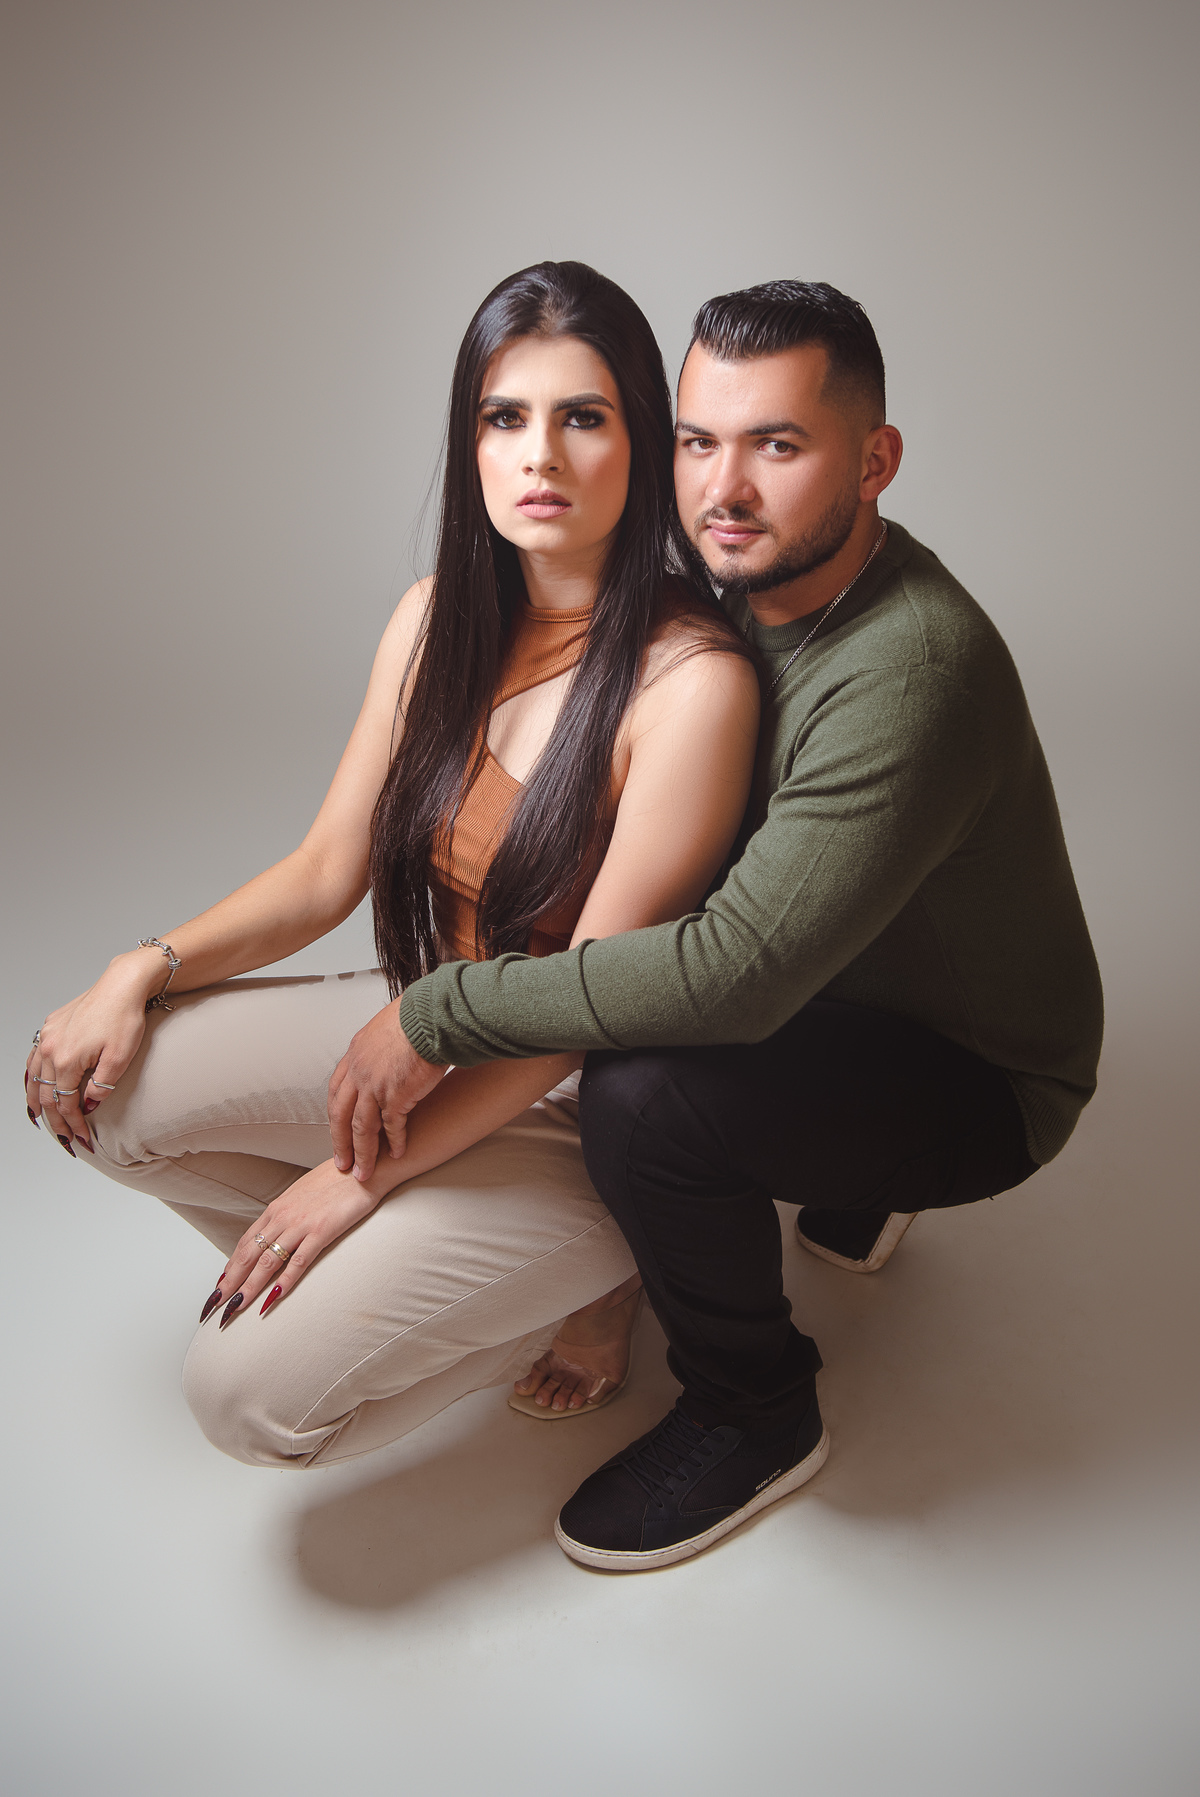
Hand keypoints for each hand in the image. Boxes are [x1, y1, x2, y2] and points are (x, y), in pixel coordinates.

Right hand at [25, 954, 158, 1152]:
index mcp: (66, 1060)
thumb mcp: (120, 1058)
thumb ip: (101, 1086)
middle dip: (56, 1122)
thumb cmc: (125, 1018)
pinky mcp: (50, 1026)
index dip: (74, 1124)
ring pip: (33, 1078)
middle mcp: (50, 1049)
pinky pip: (34, 1058)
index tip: (83, 1139)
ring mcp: (47, 1036)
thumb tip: (87, 1105)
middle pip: (46, 1096)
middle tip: (66, 1140)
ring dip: (37, 1102)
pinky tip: (34, 1085)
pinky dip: (32, 1077)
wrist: (122, 985)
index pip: (65, 1103)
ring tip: (41, 1121)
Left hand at [201, 1159, 381, 1326]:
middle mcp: (283, 1216)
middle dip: (230, 1282)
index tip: (220, 1285)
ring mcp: (301, 1224)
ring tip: (236, 1307)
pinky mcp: (322, 1231)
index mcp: (277, 1208)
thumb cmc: (336, 1179)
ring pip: (268, 1262)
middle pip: (249, 1255)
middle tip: (215, 1304)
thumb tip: (278, 1231)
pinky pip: (299, 1261)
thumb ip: (288, 1213)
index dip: (230, 1266)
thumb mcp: (303, 1194)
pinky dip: (285, 1281)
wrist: (363, 1167)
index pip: (245, 1242)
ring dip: (250, 1287)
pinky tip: (274, 1298)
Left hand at [327, 996, 445, 1181]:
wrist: (430, 1016)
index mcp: (354, 1056)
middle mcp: (358, 1072)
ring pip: (362, 1128)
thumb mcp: (383, 1029)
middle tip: (342, 1164)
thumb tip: (383, 1056)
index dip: (336, 1117)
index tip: (337, 1133)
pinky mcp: (396, 1095)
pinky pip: (393, 1127)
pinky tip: (398, 1154)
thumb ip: (377, 1049)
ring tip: (364, 1173)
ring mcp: (375, 1085)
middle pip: (341, 1116)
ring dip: (363, 1153)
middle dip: (341, 1144)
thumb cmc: (415, 1017)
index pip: (336, 1093)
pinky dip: (395, 1143)